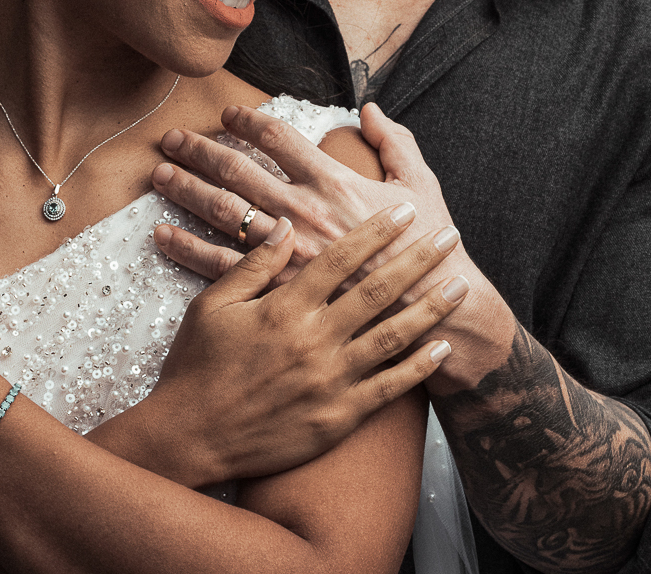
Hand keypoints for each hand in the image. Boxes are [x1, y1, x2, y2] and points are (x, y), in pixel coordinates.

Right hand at [141, 207, 467, 483]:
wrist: (190, 437)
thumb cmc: (197, 365)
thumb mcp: (213, 304)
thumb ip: (255, 264)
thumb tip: (288, 225)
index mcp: (284, 307)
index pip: (341, 258)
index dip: (377, 232)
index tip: (405, 212)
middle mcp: (313, 340)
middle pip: (378, 291)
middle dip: (418, 259)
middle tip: (448, 235)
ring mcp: (329, 382)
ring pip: (393, 337)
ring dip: (431, 309)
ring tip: (460, 286)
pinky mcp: (337, 419)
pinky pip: (388, 389)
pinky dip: (418, 367)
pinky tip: (441, 347)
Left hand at [152, 102, 461, 289]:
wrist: (430, 311)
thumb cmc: (427, 247)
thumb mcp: (419, 183)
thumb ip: (394, 141)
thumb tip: (370, 109)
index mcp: (332, 181)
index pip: (279, 138)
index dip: (249, 119)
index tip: (228, 113)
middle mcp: (301, 211)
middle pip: (236, 169)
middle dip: (200, 150)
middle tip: (172, 138)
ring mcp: (284, 251)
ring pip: (221, 212)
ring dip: (186, 190)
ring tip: (159, 174)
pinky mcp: (275, 289)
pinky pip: (220, 265)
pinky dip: (187, 248)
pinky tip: (162, 236)